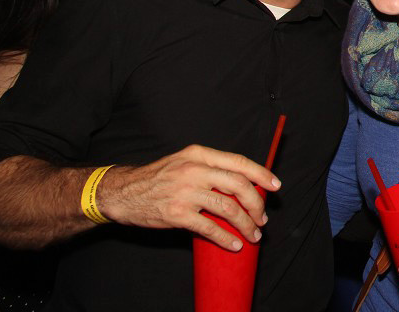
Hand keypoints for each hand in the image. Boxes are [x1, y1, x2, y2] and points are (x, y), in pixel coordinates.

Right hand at [99, 144, 280, 250]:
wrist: (122, 192)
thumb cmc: (157, 178)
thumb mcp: (184, 162)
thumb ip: (210, 169)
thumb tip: (242, 185)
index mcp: (199, 155)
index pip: (239, 162)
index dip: (261, 174)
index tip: (276, 185)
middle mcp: (194, 170)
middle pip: (239, 186)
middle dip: (257, 204)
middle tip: (262, 217)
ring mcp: (186, 192)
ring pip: (229, 208)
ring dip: (246, 224)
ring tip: (253, 234)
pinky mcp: (177, 214)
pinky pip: (210, 228)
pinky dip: (227, 238)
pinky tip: (234, 244)